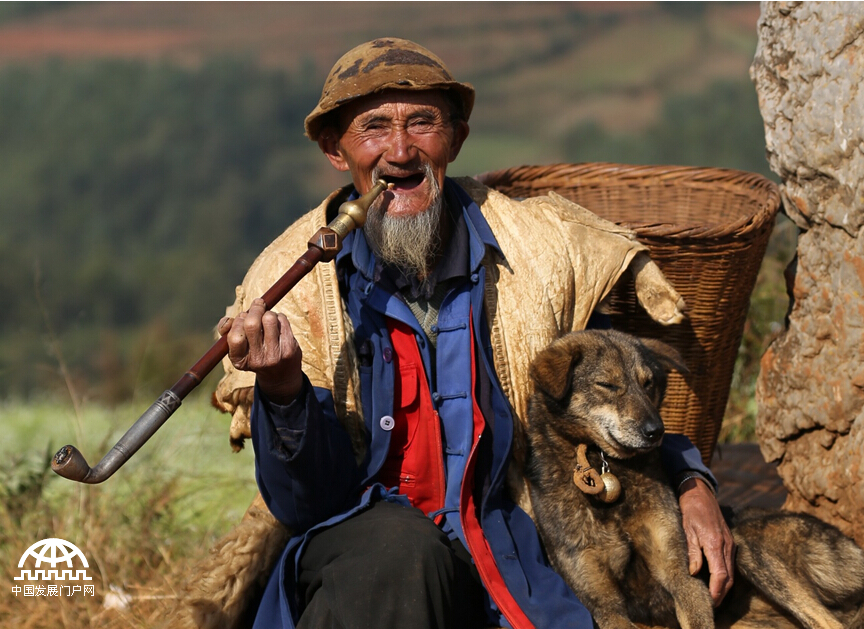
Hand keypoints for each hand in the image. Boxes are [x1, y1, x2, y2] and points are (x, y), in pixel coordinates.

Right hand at [218, 298, 303, 404]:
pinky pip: (282, 320)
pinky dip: (279, 317)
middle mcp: (257, 360)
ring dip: (268, 312)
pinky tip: (278, 324)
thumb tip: (227, 320)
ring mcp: (275, 355)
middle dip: (255, 309)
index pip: (234, 336)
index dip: (238, 321)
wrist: (281, 375)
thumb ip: (228, 332)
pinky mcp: (290, 349)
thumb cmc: (256, 354)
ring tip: (268, 317)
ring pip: (269, 318)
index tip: (243, 316)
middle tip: (258, 304)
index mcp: (240, 360)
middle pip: (252, 324)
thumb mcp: (239, 349)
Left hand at [678, 477, 734, 605]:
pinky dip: (725, 576)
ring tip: (713, 597)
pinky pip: (729, 563)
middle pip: (729, 577)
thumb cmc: (691, 510)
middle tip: (712, 605)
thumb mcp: (687, 530)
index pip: (721, 575)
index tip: (710, 602)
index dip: (716, 591)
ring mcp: (730, 543)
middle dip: (721, 593)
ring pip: (731, 572)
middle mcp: (727, 545)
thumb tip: (695, 573)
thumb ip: (692, 552)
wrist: (699, 492)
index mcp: (715, 543)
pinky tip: (716, 581)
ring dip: (724, 586)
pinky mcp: (729, 541)